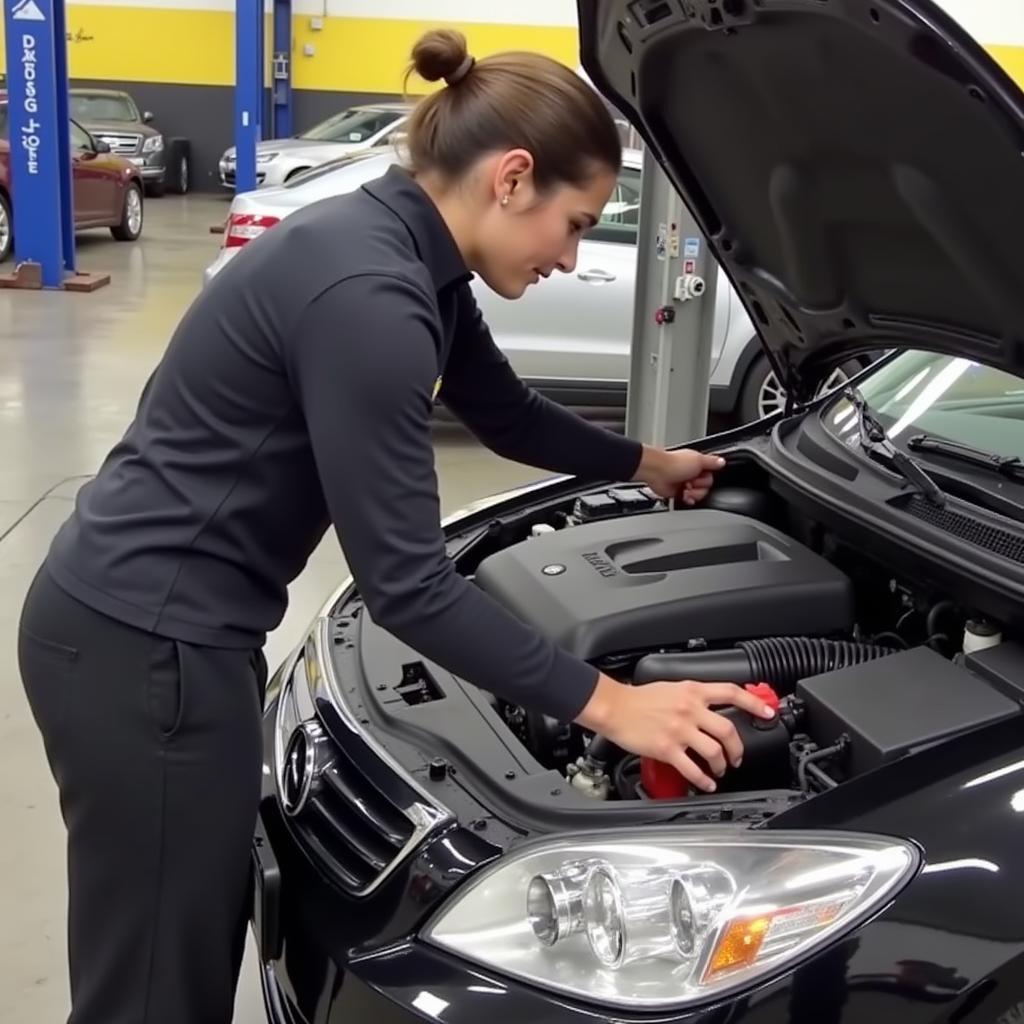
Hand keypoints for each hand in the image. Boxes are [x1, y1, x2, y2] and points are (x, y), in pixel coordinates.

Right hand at [576, 674, 775, 792]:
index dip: (754, 703)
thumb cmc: (639, 698)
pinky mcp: (667, 748)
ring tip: (720, 769)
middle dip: (738, 748)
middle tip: (738, 756)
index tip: (767, 713)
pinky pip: (692, 768)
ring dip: (722, 764)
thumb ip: (692, 696)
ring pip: (714, 751)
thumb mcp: (671, 687)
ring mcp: (679, 730)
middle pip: (728, 730)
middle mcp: (690, 709)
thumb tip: (709, 707)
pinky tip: (707, 783)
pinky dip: (704, 780)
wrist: (615, 707)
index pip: (732, 693)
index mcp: (692, 691)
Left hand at [633, 446, 725, 505]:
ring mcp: (685, 483)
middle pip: (706, 486)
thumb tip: (722, 461)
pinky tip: (684, 495)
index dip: (708, 478)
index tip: (703, 476)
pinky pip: (688, 499)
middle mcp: (692, 473)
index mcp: (698, 464)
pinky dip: (687, 499)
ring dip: (693, 494)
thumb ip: (712, 462)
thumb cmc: (674, 463)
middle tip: (692, 482)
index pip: (712, 475)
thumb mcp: (698, 460)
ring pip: (698, 494)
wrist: (657, 472)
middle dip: (700, 487)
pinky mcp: (678, 492)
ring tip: (686, 489)